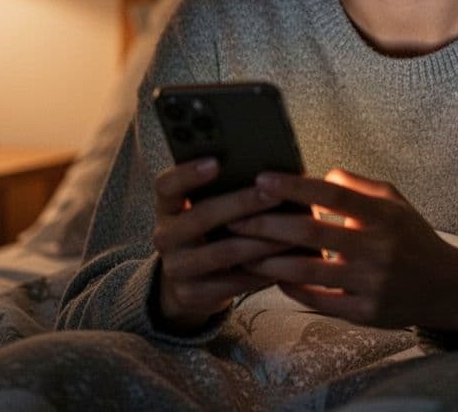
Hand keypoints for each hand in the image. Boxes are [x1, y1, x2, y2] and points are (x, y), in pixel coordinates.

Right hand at [151, 158, 293, 330]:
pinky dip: (264, 270)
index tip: (216, 162)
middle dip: (242, 203)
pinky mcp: (192, 294)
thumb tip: (272, 172)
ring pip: (223, 252)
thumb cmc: (211, 232)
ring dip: (262, 241)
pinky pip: (234, 282)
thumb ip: (226, 190)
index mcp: (167, 207)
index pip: (167, 185)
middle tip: (275, 194)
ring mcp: (176, 268)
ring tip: (293, 231)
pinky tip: (287, 261)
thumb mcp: (206, 209)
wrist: (189, 283)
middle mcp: (165, 236)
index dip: (188, 173)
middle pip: (201, 216)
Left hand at [230, 168, 457, 333]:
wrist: (445, 287)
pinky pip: (317, 299)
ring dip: (267, 260)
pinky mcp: (365, 313)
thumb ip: (355, 185)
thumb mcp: (394, 201)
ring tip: (241, 250)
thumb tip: (315, 176)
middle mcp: (377, 248)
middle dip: (265, 224)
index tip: (261, 180)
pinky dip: (290, 287)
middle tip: (234, 218)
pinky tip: (273, 277)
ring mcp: (370, 283)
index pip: (331, 194)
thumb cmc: (411, 237)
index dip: (294, 186)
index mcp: (382, 215)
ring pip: (306, 271)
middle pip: (310, 232)